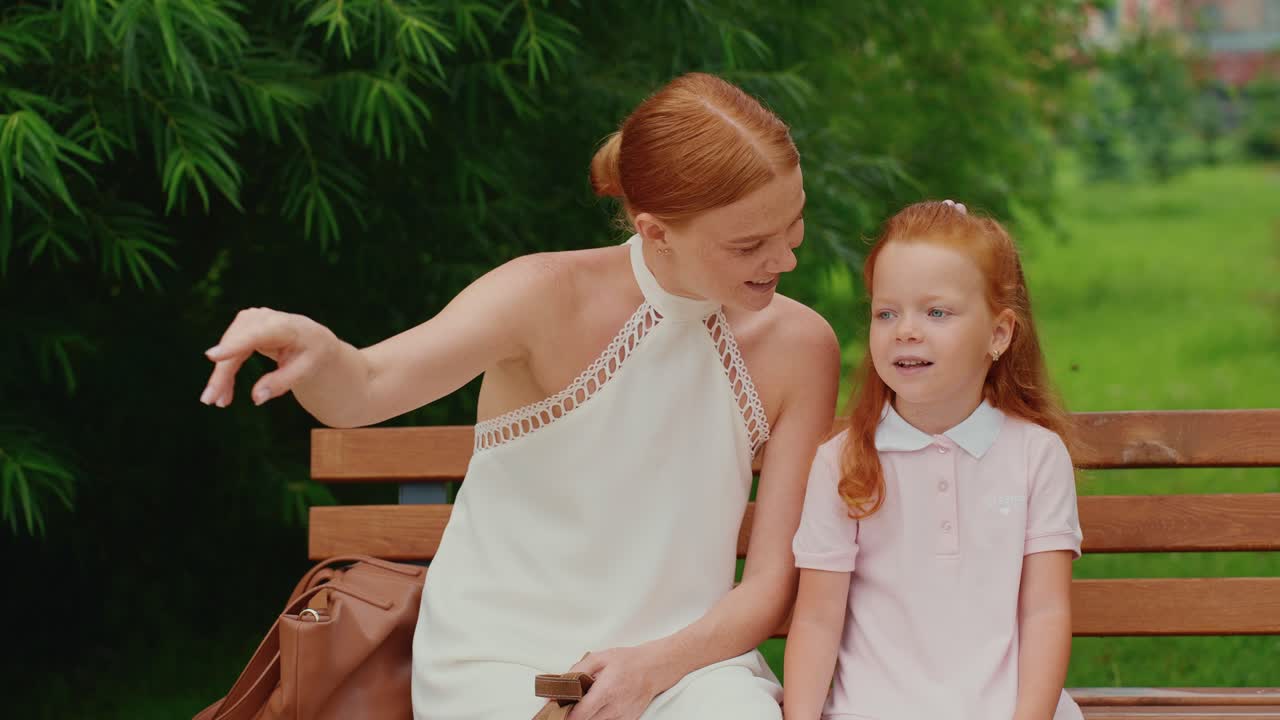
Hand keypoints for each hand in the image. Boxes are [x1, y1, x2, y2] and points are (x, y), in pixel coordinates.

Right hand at [200, 307, 332, 406]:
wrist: (313, 340)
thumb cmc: (312, 354)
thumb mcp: (305, 371)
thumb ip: (281, 383)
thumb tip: (256, 398)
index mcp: (286, 326)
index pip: (257, 335)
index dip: (234, 346)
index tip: (212, 356)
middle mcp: (265, 317)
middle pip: (236, 345)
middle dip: (222, 373)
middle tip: (211, 401)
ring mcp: (251, 319)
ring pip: (228, 348)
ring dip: (220, 375)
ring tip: (217, 401)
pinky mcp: (243, 327)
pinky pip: (229, 350)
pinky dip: (225, 372)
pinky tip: (223, 393)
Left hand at [565, 644, 667, 719]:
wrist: (655, 668)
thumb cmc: (628, 661)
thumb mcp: (600, 657)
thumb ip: (578, 670)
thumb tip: (560, 684)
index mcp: (606, 691)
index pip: (579, 714)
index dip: (563, 715)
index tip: (554, 710)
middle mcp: (615, 708)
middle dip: (571, 716)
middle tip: (564, 706)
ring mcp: (622, 717)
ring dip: (585, 717)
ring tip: (581, 704)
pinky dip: (597, 718)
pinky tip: (595, 708)